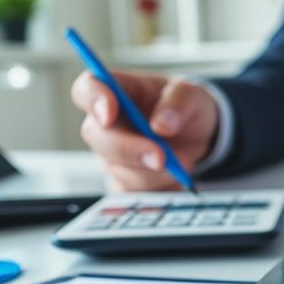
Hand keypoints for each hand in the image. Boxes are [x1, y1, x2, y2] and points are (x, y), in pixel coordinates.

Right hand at [72, 71, 218, 190]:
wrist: (196, 136)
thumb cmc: (185, 107)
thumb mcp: (192, 94)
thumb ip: (178, 102)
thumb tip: (161, 125)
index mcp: (117, 91)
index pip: (87, 89)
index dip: (93, 100)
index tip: (109, 113)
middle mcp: (107, 124)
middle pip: (96, 135)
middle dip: (129, 149)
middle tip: (161, 157)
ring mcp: (113, 155)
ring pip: (119, 170)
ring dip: (154, 172)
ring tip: (182, 161)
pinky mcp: (124, 182)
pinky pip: (133, 193)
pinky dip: (160, 189)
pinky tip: (176, 178)